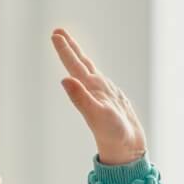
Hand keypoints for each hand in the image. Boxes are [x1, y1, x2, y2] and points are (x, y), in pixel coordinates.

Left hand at [51, 28, 146, 165]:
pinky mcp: (116, 102)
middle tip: (58, 31)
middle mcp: (95, 90)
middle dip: (70, 47)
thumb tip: (64, 79)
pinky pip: (104, 82)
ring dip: (81, 59)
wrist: (127, 151)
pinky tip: (96, 75)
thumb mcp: (96, 115)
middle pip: (80, 64)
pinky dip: (97, 74)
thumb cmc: (112, 135)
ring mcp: (105, 96)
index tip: (56, 33)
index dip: (65, 49)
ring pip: (91, 71)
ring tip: (74, 48)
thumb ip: (80, 98)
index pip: (74, 65)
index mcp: (89, 90)